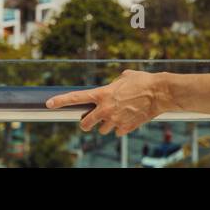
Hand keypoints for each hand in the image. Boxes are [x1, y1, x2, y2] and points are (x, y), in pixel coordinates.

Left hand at [45, 69, 175, 136]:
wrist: (160, 93)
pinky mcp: (126, 128)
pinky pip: (118, 132)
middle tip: (89, 121)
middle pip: (85, 123)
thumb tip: (113, 86)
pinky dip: (120, 128)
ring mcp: (115, 120)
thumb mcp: (124, 77)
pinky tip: (128, 120)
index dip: (60, 101)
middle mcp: (105, 109)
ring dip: (106, 125)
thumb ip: (114, 84)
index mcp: (102, 94)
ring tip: (116, 117)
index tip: (49, 104)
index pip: (76, 98)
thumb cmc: (143, 81)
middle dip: (86, 123)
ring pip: (102, 130)